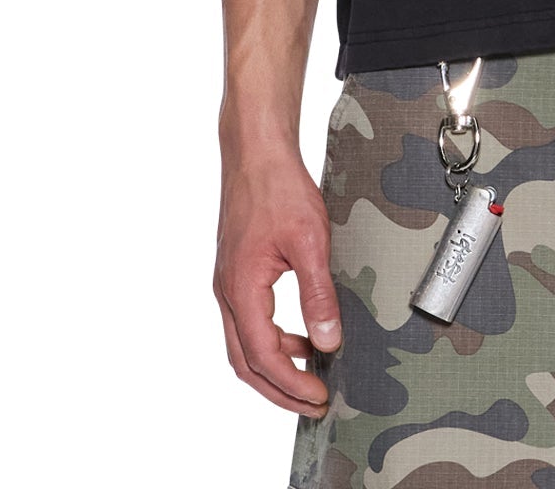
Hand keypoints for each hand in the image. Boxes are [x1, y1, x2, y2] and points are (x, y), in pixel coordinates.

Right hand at [213, 149, 341, 416]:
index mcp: (241, 289)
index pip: (262, 356)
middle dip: (278, 389)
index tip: (318, 396)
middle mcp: (227, 292)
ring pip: (243, 343)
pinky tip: (299, 333)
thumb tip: (327, 341)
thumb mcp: (310, 241)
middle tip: (312, 404)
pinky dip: (272, 338)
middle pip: (245, 362)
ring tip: (309, 372)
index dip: (291, 384)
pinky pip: (248, 320)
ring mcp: (228, 282)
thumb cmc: (278, 187)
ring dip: (275, 365)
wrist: (256, 151)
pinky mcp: (236, 272)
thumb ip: (318, 294)